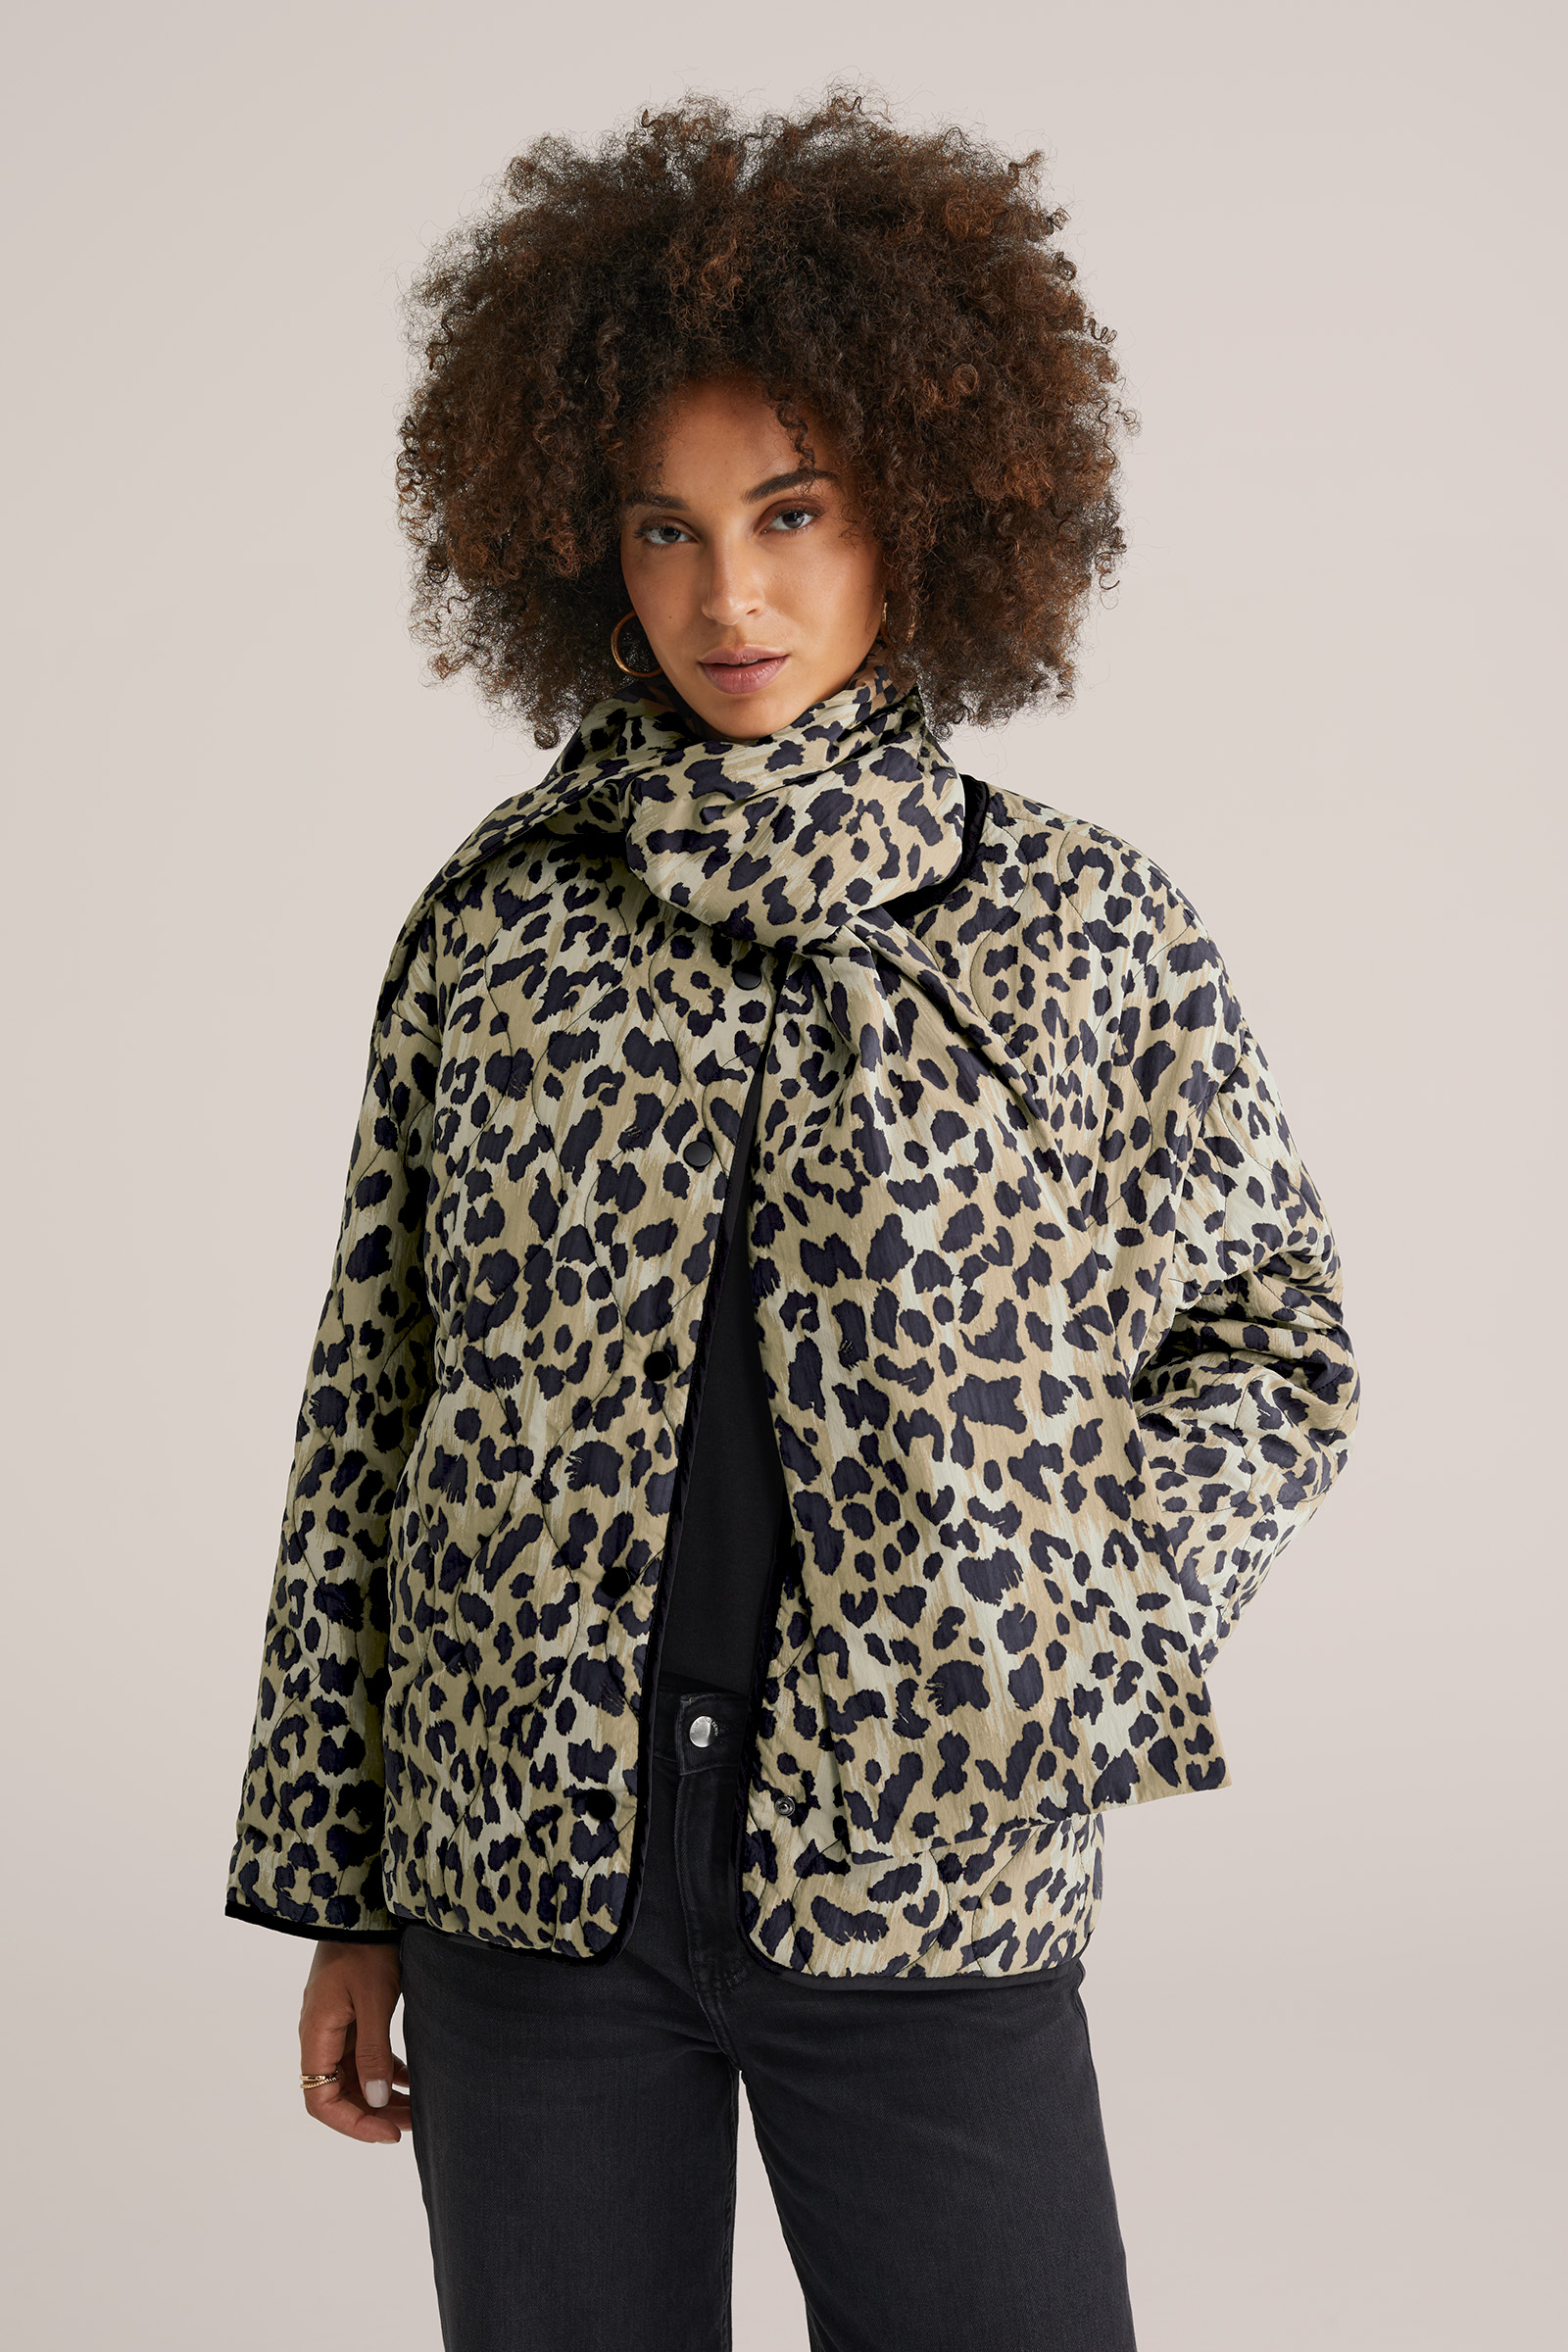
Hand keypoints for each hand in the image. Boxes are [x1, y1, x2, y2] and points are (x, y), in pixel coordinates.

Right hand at [298, 1941, 411, 2144]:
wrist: (361, 1906)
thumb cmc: (365, 1948)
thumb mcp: (373, 2000)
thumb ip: (373, 2051)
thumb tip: (376, 2100)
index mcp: (316, 2036)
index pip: (320, 2101)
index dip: (353, 2124)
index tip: (389, 2133)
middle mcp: (319, 2037)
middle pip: (338, 2094)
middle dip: (373, 2114)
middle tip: (412, 2125)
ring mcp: (334, 2027)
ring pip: (353, 2078)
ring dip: (381, 2096)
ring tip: (417, 2109)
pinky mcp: (350, 2016)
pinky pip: (363, 2056)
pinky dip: (385, 2071)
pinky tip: (411, 2078)